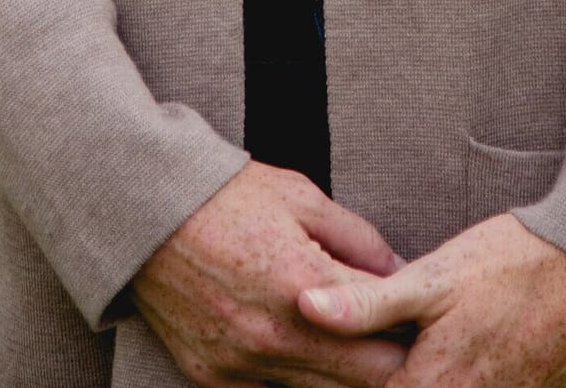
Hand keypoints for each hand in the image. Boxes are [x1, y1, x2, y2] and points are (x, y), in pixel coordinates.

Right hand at [132, 158, 411, 386]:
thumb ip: (358, 239)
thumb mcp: (302, 198)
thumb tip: (400, 271)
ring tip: (350, 344)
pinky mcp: (214, 378)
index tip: (420, 317)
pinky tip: (302, 352)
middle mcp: (275, 335)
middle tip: (395, 339)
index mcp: (304, 284)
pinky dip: (294, 380)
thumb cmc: (228, 196)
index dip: (410, 326)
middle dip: (387, 360)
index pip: (386, 330)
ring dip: (342, 373)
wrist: (146, 213)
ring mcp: (243, 363)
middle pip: (363, 379)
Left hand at [296, 214, 565, 387]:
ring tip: (445, 348)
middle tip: (416, 342)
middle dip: (399, 377)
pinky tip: (489, 350)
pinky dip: (489, 379)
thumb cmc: (511, 261)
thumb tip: (305, 307)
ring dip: (445, 378)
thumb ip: (368, 303)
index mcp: (436, 386)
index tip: (345, 364)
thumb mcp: (433, 275)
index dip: (353, 382)